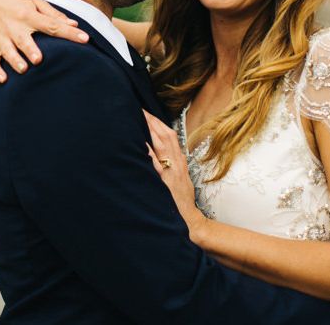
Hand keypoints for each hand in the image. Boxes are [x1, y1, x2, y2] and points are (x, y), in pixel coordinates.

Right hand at [0, 0, 88, 82]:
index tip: (84, 38)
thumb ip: (54, 15)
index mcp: (28, 15)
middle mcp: (14, 26)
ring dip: (14, 60)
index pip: (51, 25)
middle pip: (23, 39)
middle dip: (30, 49)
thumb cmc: (19, 5)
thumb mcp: (36, 4)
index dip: (68, 32)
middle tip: (38, 60)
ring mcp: (2, 37)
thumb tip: (74, 24)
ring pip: (7, 51)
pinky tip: (3, 79)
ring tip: (23, 69)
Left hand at [143, 110, 205, 235]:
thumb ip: (172, 165)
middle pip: (166, 135)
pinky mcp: (166, 182)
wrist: (189, 221)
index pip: (170, 135)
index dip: (159, 123)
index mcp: (179, 161)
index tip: (147, 113)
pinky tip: (142, 144)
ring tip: (141, 118)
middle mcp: (177, 163)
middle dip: (153, 121)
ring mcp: (172, 171)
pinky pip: (158, 165)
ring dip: (151, 130)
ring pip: (163, 145)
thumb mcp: (180, 179)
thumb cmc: (181, 201)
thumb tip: (159, 153)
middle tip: (140, 109)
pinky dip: (150, 153)